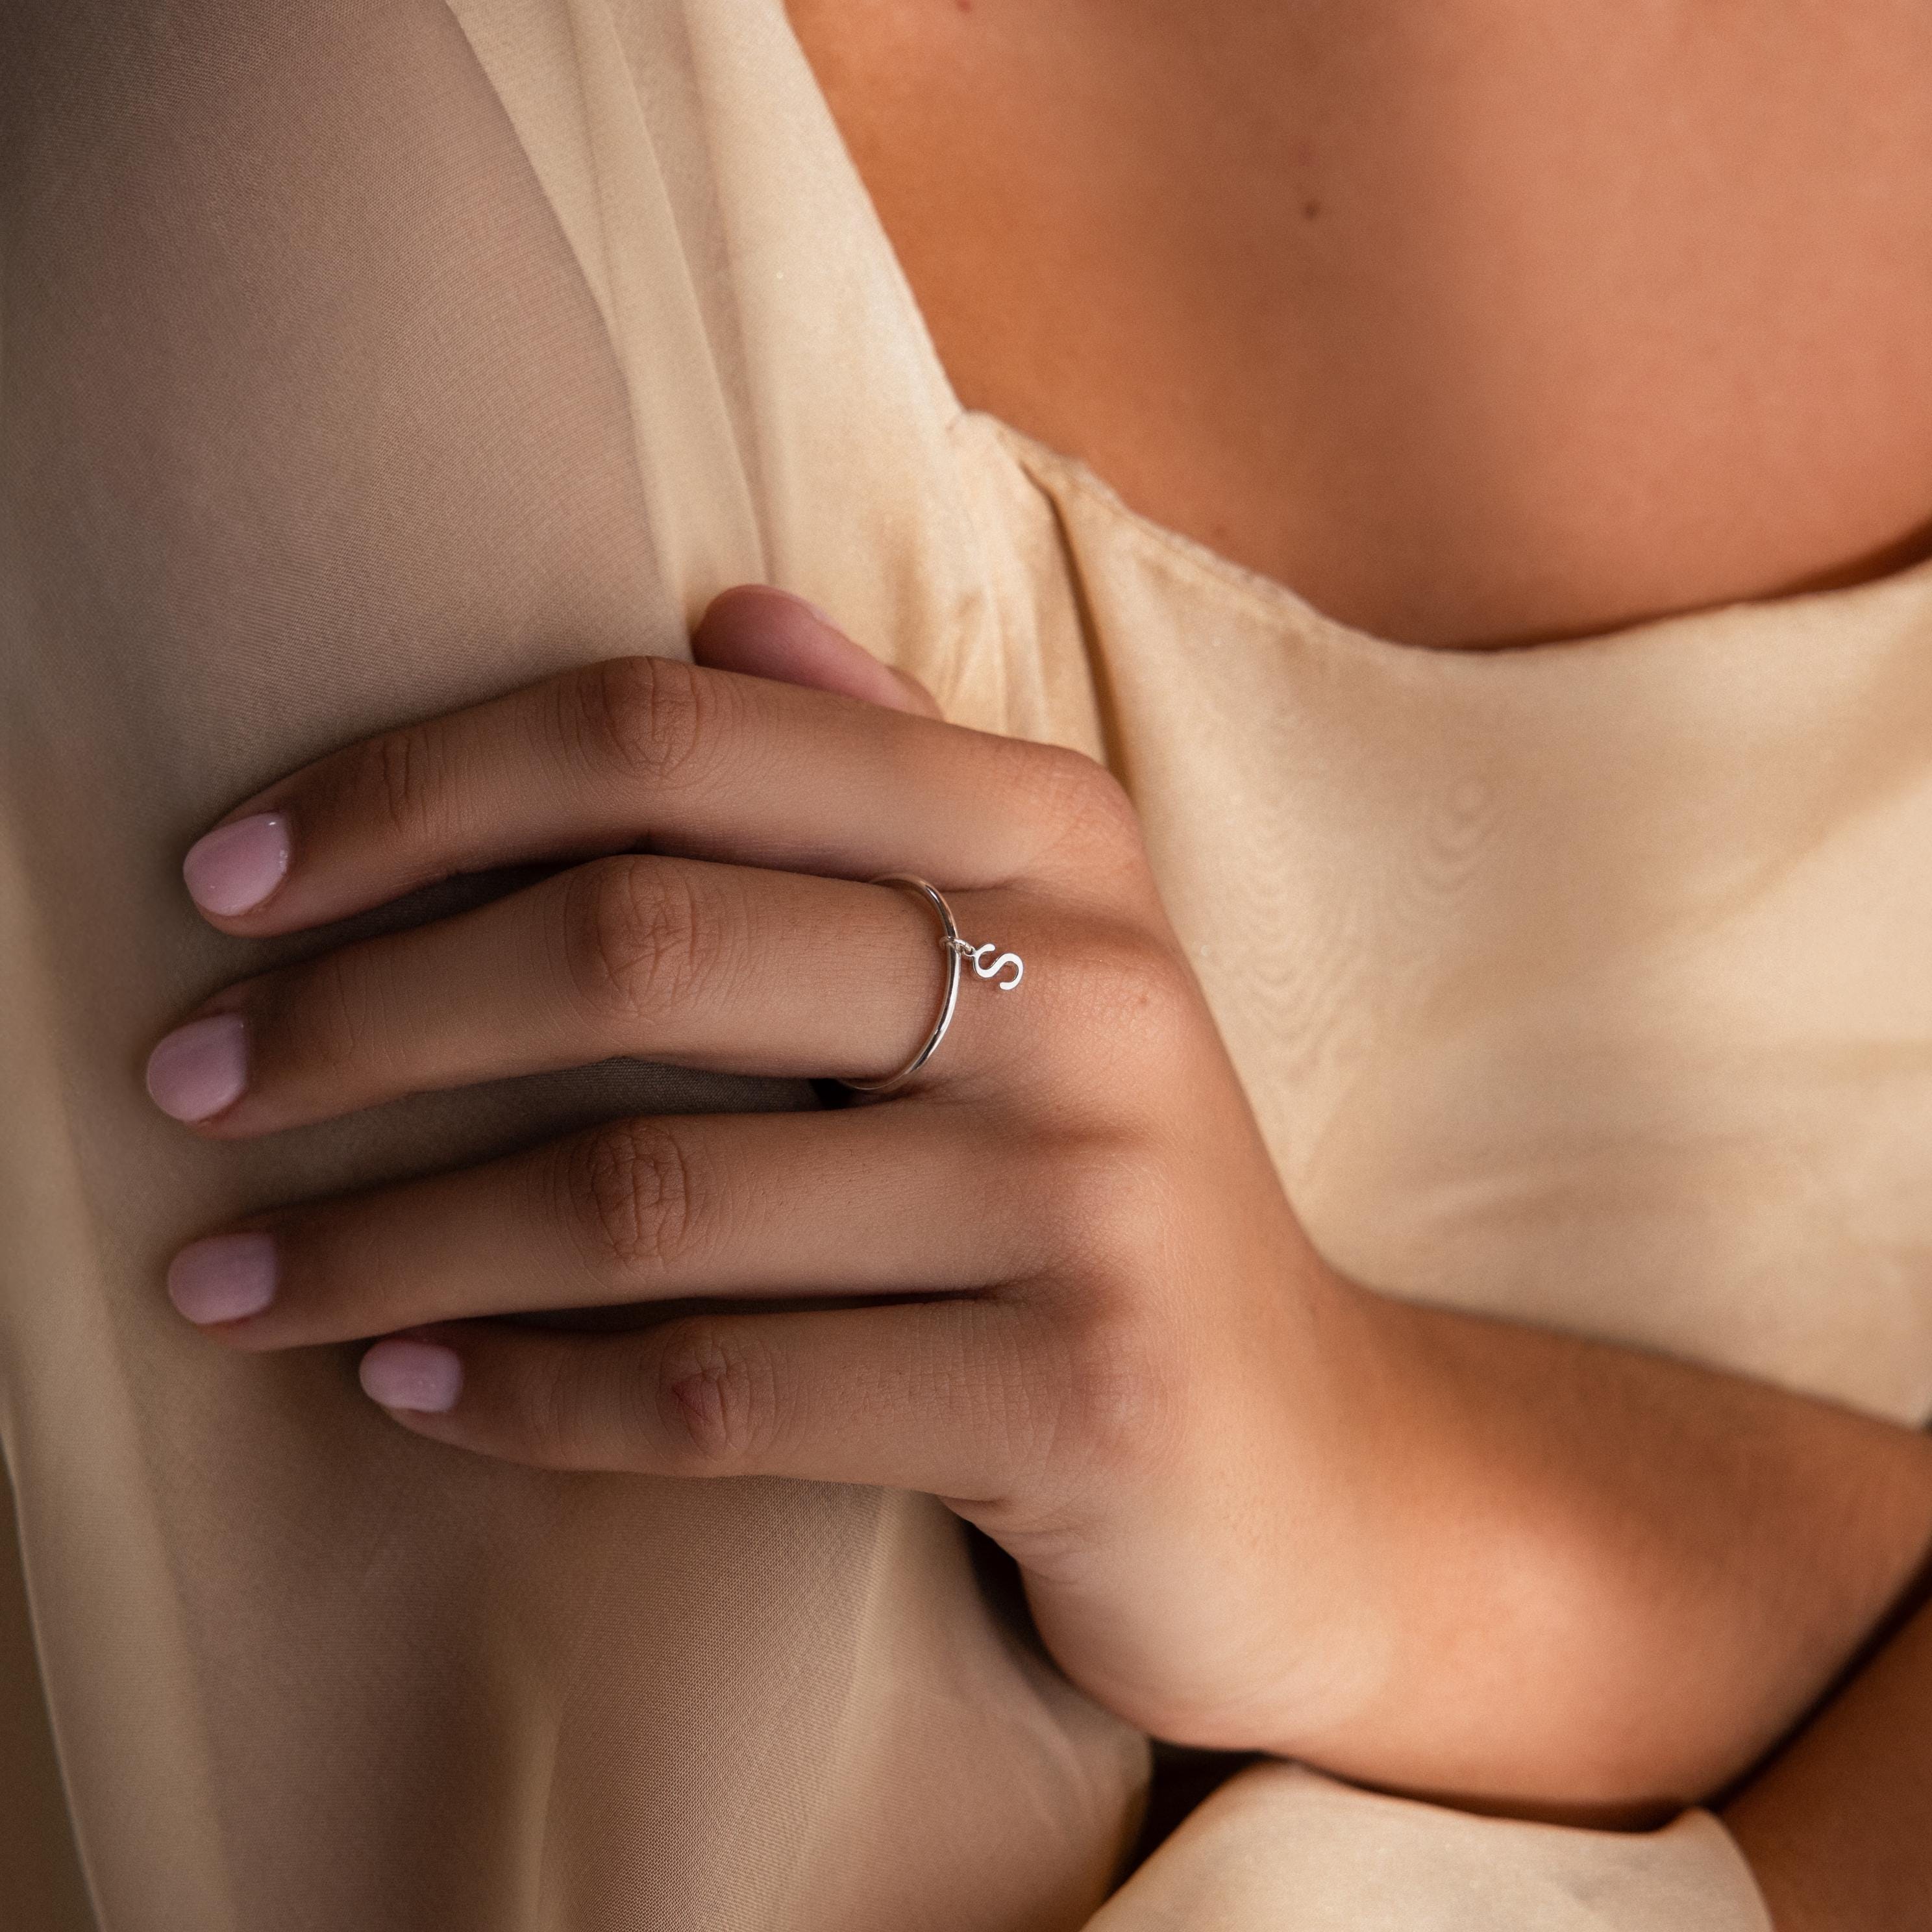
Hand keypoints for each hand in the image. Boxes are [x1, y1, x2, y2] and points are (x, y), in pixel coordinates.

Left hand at [146, 586, 1389, 1753]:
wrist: (1321, 1470)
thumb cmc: (1115, 1199)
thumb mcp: (1049, 958)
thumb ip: (891, 773)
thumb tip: (723, 607)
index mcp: (1056, 838)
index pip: (674, 738)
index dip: (419, 787)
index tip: (228, 880)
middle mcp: (1090, 988)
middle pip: (641, 949)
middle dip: (362, 1015)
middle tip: (183, 1083)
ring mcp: (1093, 1198)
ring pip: (649, 1200)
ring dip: (392, 1238)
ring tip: (235, 1276)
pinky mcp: (1079, 1398)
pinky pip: (724, 1393)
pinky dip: (528, 1397)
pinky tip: (409, 1390)